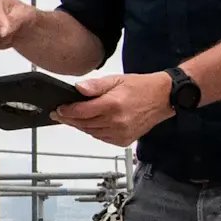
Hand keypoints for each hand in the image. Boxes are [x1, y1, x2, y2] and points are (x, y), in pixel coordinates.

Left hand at [53, 72, 171, 146]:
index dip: (66, 111)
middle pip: (84, 124)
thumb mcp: (116, 79)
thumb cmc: (140, 87)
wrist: (162, 98)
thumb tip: (78, 89)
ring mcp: (120, 133)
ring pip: (91, 133)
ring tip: (74, 118)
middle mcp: (116, 121)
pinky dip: (94, 131)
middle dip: (70, 119)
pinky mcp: (124, 140)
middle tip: (60, 114)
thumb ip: (95, 86)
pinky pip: (101, 138)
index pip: (81, 112)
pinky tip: (92, 123)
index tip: (58, 109)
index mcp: (112, 104)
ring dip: (81, 126)